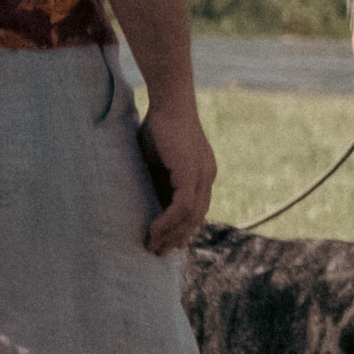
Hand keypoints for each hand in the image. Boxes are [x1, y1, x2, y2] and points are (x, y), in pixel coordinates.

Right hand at [137, 89, 216, 257]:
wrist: (168, 100)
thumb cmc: (158, 125)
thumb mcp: (157, 160)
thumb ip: (158, 180)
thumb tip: (146, 201)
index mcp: (202, 173)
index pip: (196, 209)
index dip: (182, 229)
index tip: (165, 243)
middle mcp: (207, 176)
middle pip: (196, 218)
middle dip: (177, 238)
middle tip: (157, 252)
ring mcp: (202, 175)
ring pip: (190, 217)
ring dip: (170, 235)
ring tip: (152, 246)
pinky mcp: (191, 173)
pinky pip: (182, 208)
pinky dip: (168, 223)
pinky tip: (154, 231)